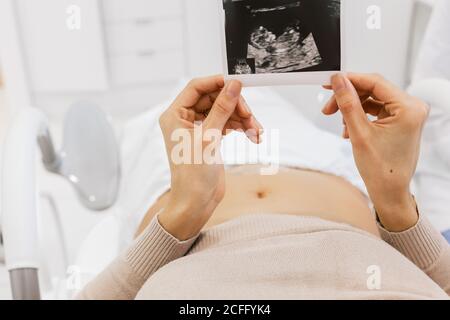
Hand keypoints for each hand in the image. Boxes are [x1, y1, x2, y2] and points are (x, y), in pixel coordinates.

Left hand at [158, 75, 262, 239]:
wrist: (196, 202)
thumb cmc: (193, 174)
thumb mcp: (209, 137)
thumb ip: (222, 109)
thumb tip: (234, 85)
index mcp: (174, 115)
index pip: (196, 88)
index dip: (217, 83)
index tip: (238, 84)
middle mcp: (184, 119)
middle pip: (214, 99)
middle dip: (235, 106)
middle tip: (250, 116)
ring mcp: (198, 129)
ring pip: (224, 112)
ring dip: (242, 119)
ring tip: (257, 132)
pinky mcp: (210, 139)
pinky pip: (227, 124)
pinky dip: (241, 128)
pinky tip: (253, 136)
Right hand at [323, 73, 429, 231]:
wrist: (390, 192)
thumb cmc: (381, 169)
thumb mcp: (359, 133)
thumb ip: (348, 103)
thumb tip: (338, 81)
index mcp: (409, 108)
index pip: (375, 82)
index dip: (350, 80)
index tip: (330, 82)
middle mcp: (412, 108)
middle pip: (373, 90)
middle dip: (348, 98)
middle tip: (328, 108)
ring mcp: (407, 114)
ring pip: (372, 100)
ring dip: (352, 108)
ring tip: (339, 123)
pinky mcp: (400, 121)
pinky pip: (376, 110)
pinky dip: (360, 116)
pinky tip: (348, 129)